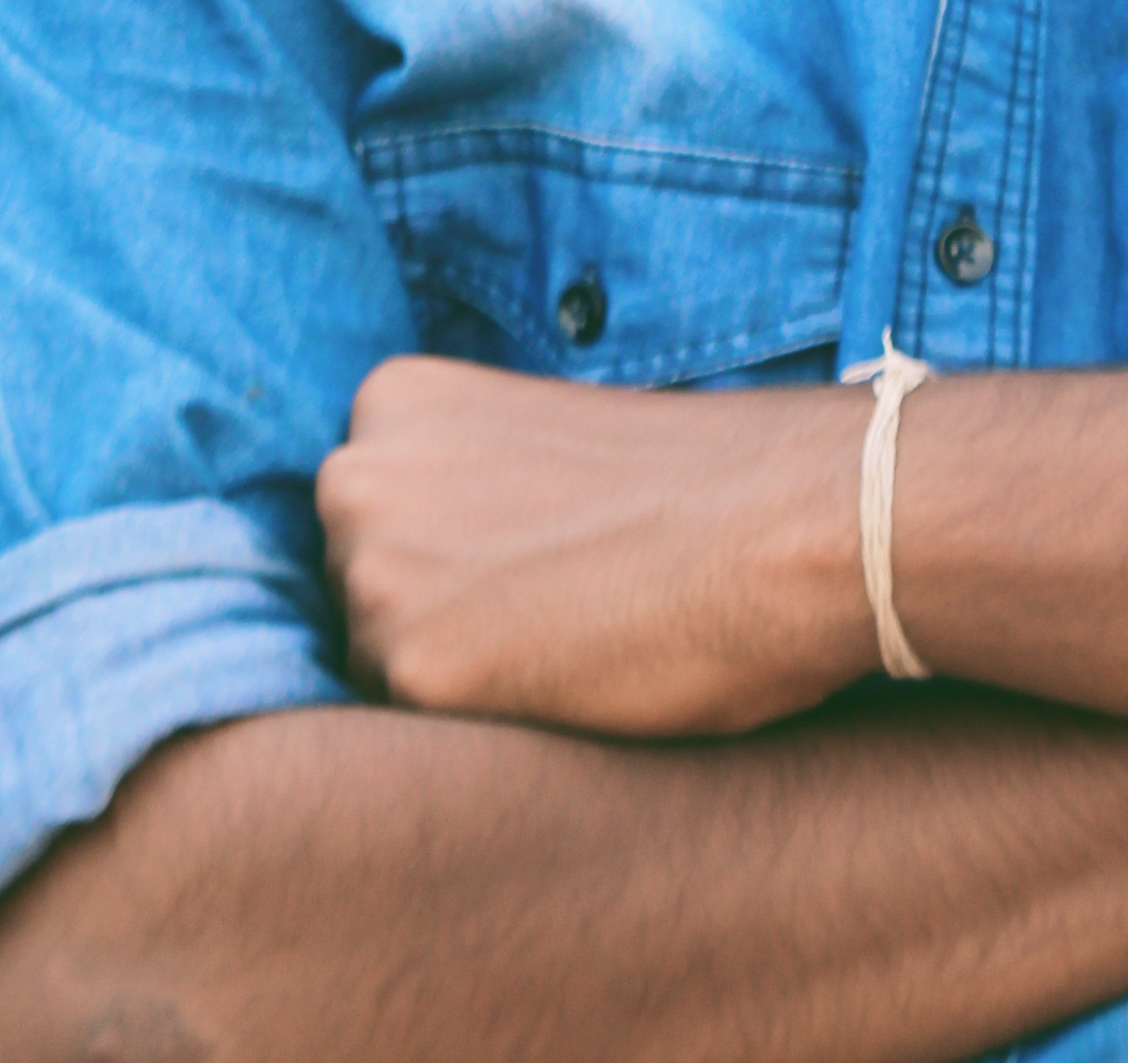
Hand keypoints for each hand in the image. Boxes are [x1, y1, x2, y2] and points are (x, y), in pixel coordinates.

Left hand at [317, 349, 872, 738]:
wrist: (776, 522)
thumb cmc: (686, 478)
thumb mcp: (536, 436)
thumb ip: (455, 473)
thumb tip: (420, 546)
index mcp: (389, 399)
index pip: (361, 512)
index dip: (437, 548)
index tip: (517, 550)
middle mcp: (356, 479)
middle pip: (350, 585)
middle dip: (426, 608)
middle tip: (542, 602)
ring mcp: (376, 577)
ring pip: (376, 663)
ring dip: (449, 672)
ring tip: (560, 640)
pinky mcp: (417, 673)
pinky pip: (416, 728)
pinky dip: (481, 720)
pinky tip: (560, 682)